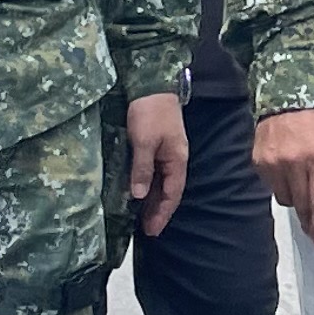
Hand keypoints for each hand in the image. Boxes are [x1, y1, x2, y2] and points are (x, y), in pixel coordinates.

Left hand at [125, 92, 189, 233]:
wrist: (152, 83)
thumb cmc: (150, 112)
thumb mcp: (143, 142)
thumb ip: (142, 169)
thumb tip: (138, 196)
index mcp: (176, 160)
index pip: (172, 194)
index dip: (162, 213)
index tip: (152, 231)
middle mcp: (174, 159)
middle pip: (168, 191)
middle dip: (158, 211)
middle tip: (146, 230)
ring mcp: (166, 152)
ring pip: (161, 183)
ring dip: (152, 200)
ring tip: (141, 217)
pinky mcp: (157, 145)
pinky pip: (154, 172)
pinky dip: (148, 185)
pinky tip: (139, 191)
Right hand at [254, 106, 313, 241]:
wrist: (288, 93)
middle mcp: (295, 163)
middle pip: (302, 205)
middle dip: (309, 220)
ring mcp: (274, 162)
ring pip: (285, 198)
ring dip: (295, 200)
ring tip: (301, 192)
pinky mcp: (258, 160)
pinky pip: (270, 185)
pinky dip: (279, 185)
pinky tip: (286, 175)